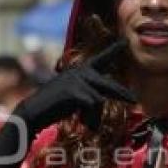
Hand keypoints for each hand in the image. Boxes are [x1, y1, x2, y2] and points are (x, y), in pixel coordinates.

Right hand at [15, 39, 134, 134]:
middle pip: (108, 85)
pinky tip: (83, 125)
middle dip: (122, 94)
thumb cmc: (53, 107)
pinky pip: (93, 106)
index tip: (125, 42)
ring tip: (89, 126)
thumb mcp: (73, 97)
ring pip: (100, 101)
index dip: (113, 50)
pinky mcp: (74, 91)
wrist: (33, 112)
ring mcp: (77, 80)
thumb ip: (88, 94)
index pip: (100, 59)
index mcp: (80, 71)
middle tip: (134, 100)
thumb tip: (101, 101)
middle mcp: (80, 72)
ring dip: (95, 117)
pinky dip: (91, 119)